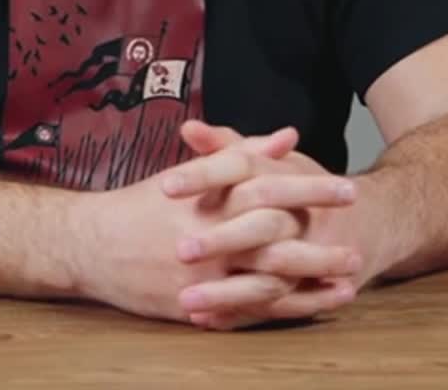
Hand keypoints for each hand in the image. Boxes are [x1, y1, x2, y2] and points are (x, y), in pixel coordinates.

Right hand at [69, 126, 361, 327]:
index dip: (312, 190)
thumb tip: (288, 135)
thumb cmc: (143, 205)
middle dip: (319, 245)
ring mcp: (202, 275)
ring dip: (310, 284)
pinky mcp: (194, 304)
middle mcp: (209, 237)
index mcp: (210, 197)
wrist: (89, 245)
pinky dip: (281, 310)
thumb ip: (243, 153)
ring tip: (347, 283)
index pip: (271, 189)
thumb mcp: (192, 174)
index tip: (348, 189)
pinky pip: (245, 311)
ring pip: (266, 282)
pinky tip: (309, 308)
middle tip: (358, 246)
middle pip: (276, 240)